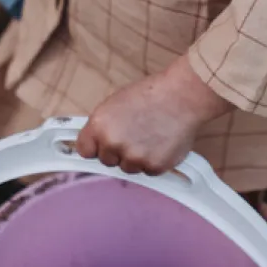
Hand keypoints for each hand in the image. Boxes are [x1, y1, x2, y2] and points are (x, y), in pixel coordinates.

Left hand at [75, 55, 230, 174]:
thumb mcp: (114, 104)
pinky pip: (147, 171)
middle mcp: (113, 144)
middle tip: (133, 136)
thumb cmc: (149, 95)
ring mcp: (134, 157)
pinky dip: (153, 161)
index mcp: (99, 126)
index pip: (84, 150)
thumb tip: (96, 142)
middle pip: (106, 161)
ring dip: (136, 158)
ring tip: (150, 137)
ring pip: (127, 168)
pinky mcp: (154, 166)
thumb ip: (102, 126)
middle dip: (117, 152)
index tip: (101, 145)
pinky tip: (161, 144)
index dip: (95, 147)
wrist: (181, 96)